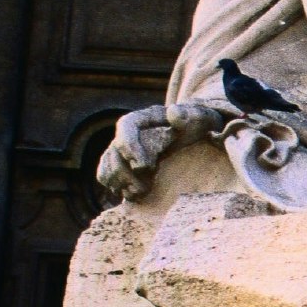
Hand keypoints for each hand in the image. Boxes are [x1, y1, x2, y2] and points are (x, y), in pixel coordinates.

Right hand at [96, 100, 227, 200]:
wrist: (192, 132)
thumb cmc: (196, 123)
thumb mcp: (198, 117)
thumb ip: (189, 115)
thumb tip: (173, 112)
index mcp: (142, 118)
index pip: (126, 127)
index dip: (129, 147)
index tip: (143, 166)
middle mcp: (127, 133)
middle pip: (113, 151)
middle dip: (125, 173)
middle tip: (144, 188)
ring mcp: (122, 149)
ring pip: (107, 166)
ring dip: (119, 183)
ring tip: (140, 193)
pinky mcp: (122, 164)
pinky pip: (108, 176)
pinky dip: (116, 187)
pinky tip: (134, 195)